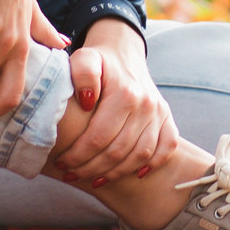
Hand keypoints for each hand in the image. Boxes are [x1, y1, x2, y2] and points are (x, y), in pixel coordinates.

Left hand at [48, 18, 176, 188]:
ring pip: (140, 155)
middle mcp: (146, 105)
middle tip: (72, 174)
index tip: (62, 163)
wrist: (123, 51)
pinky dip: (154, 163)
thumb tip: (87, 101)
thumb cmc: (99, 60)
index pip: (99, 137)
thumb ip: (82, 74)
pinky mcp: (167, 117)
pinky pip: (167, 147)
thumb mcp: (84, 58)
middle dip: (91, 168)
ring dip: (116, 173)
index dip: (78, 155)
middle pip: (118, 151)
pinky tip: (137, 174)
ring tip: (94, 178)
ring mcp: (158, 112)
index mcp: (125, 93)